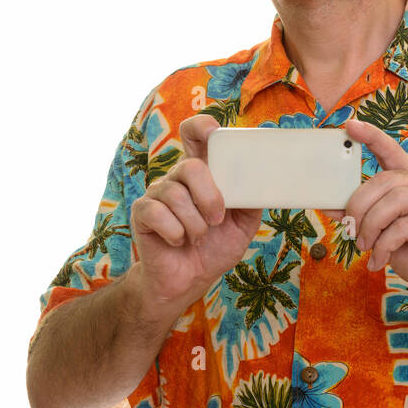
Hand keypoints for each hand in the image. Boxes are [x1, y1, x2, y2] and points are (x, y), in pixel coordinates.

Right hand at [128, 115, 262, 324]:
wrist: (188, 281)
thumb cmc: (214, 248)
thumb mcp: (244, 224)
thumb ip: (252, 200)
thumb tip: (265, 181)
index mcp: (203, 174)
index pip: (195, 134)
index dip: (202, 127)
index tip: (214, 133)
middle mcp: (178, 178)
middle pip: (191, 165)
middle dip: (210, 196)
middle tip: (217, 219)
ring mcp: (157, 193)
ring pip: (176, 193)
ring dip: (195, 224)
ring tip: (198, 238)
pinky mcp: (142, 213)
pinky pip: (158, 213)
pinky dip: (175, 233)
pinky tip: (178, 242)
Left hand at [329, 117, 407, 321]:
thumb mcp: (386, 236)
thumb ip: (365, 218)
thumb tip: (332, 206)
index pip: (392, 151)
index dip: (371, 136)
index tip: (349, 125)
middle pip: (385, 180)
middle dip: (359, 205)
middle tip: (350, 230)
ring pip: (394, 200)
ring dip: (371, 225)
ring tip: (365, 246)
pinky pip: (404, 227)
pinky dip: (384, 245)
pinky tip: (379, 260)